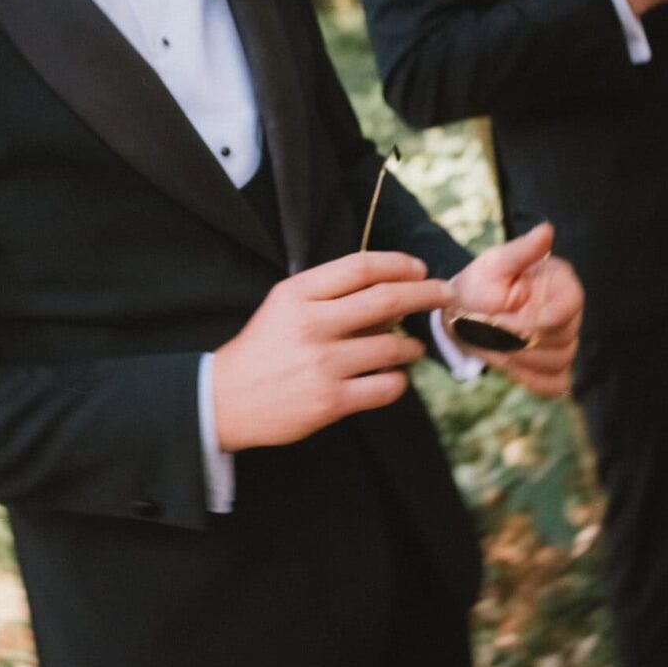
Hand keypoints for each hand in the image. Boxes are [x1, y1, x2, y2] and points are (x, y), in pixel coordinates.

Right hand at [212, 251, 452, 451]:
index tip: (419, 269)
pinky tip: (392, 376)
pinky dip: (398, 379)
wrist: (224, 399)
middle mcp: (312, 325)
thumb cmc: (263, 348)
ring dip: (412, 345)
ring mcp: (323, 364)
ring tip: (412, 347)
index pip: (361, 267)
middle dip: (425, 294)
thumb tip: (391, 291)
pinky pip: (387, 386)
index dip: (399, 264)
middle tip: (443, 294)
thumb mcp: (284, 305)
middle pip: (387, 300)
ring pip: (393, 346)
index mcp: (298, 294)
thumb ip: (331, 294)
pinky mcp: (331, 401)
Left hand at [447, 223, 582, 397]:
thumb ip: (521, 251)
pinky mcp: (553, 367)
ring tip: (490, 344)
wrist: (464, 312)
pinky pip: (553, 384)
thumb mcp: (494, 263)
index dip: (538, 320)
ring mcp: (564, 343)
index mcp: (562, 285)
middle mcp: (569, 314)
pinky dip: (529, 379)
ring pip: (557, 362)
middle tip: (487, 332)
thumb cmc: (481, 283)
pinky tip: (506, 364)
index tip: (503, 322)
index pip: (569, 307)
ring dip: (519, 360)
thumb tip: (546, 230)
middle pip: (562, 339)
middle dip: (519, 341)